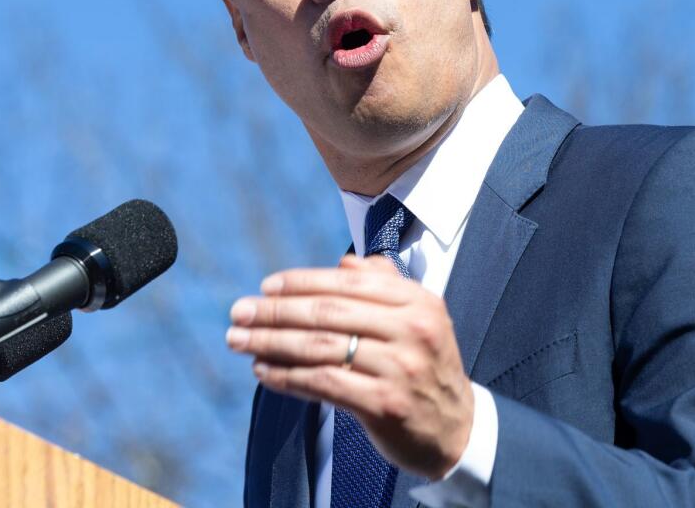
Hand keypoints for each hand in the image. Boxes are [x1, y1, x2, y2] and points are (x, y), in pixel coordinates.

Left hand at [226, 254, 474, 479]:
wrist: (456, 428)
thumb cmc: (425, 366)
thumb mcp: (417, 319)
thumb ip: (384, 286)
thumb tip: (342, 264)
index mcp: (418, 301)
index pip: (347, 283)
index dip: (302, 282)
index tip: (265, 286)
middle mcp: (412, 330)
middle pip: (329, 313)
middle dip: (276, 311)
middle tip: (238, 312)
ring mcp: (400, 368)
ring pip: (320, 347)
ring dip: (271, 342)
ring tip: (238, 340)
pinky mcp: (385, 404)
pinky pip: (323, 383)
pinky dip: (286, 376)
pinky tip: (262, 371)